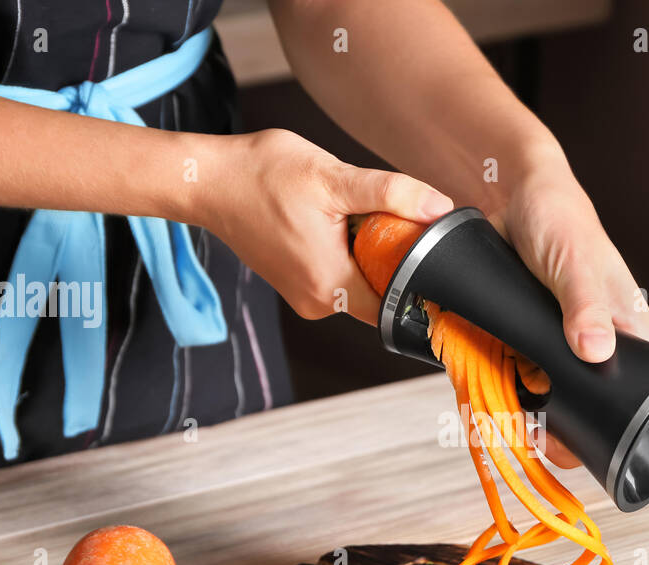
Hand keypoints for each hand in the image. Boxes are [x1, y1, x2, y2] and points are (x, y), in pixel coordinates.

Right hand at [197, 128, 452, 321]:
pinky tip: (334, 223)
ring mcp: (304, 296)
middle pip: (380, 293)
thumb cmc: (261, 176)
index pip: (396, 304)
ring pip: (359, 284)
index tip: (430, 255)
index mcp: (330, 285)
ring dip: (368, 255)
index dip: (418, 283)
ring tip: (351, 216)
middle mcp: (317, 302)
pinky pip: (337, 277)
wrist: (208, 181)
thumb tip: (439, 207)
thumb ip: (392, 195)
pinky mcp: (296, 284)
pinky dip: (346, 254)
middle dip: (392, 260)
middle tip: (389, 221)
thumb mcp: (334, 177)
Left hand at [489, 163, 648, 501]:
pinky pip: (516, 393)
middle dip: (583, 446)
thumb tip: (596, 353)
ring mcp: (560, 358)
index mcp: (633, 338)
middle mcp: (601, 357)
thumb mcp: (575, 263)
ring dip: (537, 427)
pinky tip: (488, 397)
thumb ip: (585, 305)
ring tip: (517, 416)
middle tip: (554, 442)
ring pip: (559, 416)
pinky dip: (502, 402)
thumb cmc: (561, 223)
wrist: (508, 201)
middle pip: (607, 424)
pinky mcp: (523, 353)